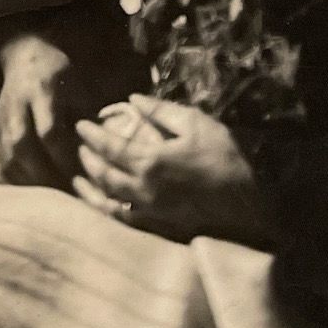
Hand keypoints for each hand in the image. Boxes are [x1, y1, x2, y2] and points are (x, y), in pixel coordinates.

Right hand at [0, 33, 85, 189]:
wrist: (23, 55)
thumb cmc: (58, 71)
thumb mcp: (77, 85)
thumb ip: (86, 117)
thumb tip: (103, 154)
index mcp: (41, 90)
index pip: (49, 130)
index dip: (63, 156)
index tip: (81, 173)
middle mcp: (17, 105)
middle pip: (23, 146)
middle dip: (44, 174)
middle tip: (65, 193)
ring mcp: (2, 118)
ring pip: (8, 156)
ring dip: (30, 180)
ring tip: (51, 198)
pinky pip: (2, 160)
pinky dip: (18, 179)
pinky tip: (35, 190)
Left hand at [73, 95, 267, 243]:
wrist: (247, 206)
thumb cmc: (223, 159)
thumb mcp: (196, 124)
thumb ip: (161, 111)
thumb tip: (133, 99)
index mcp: (150, 160)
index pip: (109, 146)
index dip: (92, 135)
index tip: (80, 125)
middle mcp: (142, 188)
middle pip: (103, 174)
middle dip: (88, 159)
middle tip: (81, 147)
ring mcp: (148, 212)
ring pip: (107, 201)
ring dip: (90, 188)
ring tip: (79, 178)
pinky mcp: (157, 227)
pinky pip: (123, 220)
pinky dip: (107, 211)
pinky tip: (103, 204)